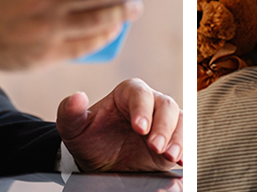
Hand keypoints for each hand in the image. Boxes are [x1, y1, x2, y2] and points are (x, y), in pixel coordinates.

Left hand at [56, 78, 181, 171]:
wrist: (101, 163)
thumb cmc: (89, 138)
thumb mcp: (74, 128)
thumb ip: (70, 112)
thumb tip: (77, 97)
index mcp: (127, 93)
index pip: (140, 93)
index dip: (142, 108)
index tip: (140, 128)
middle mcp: (149, 103)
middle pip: (166, 105)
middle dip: (163, 127)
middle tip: (155, 147)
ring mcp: (163, 121)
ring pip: (181, 120)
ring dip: (178, 138)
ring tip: (171, 157)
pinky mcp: (172, 139)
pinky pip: (186, 139)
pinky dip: (186, 149)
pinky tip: (183, 161)